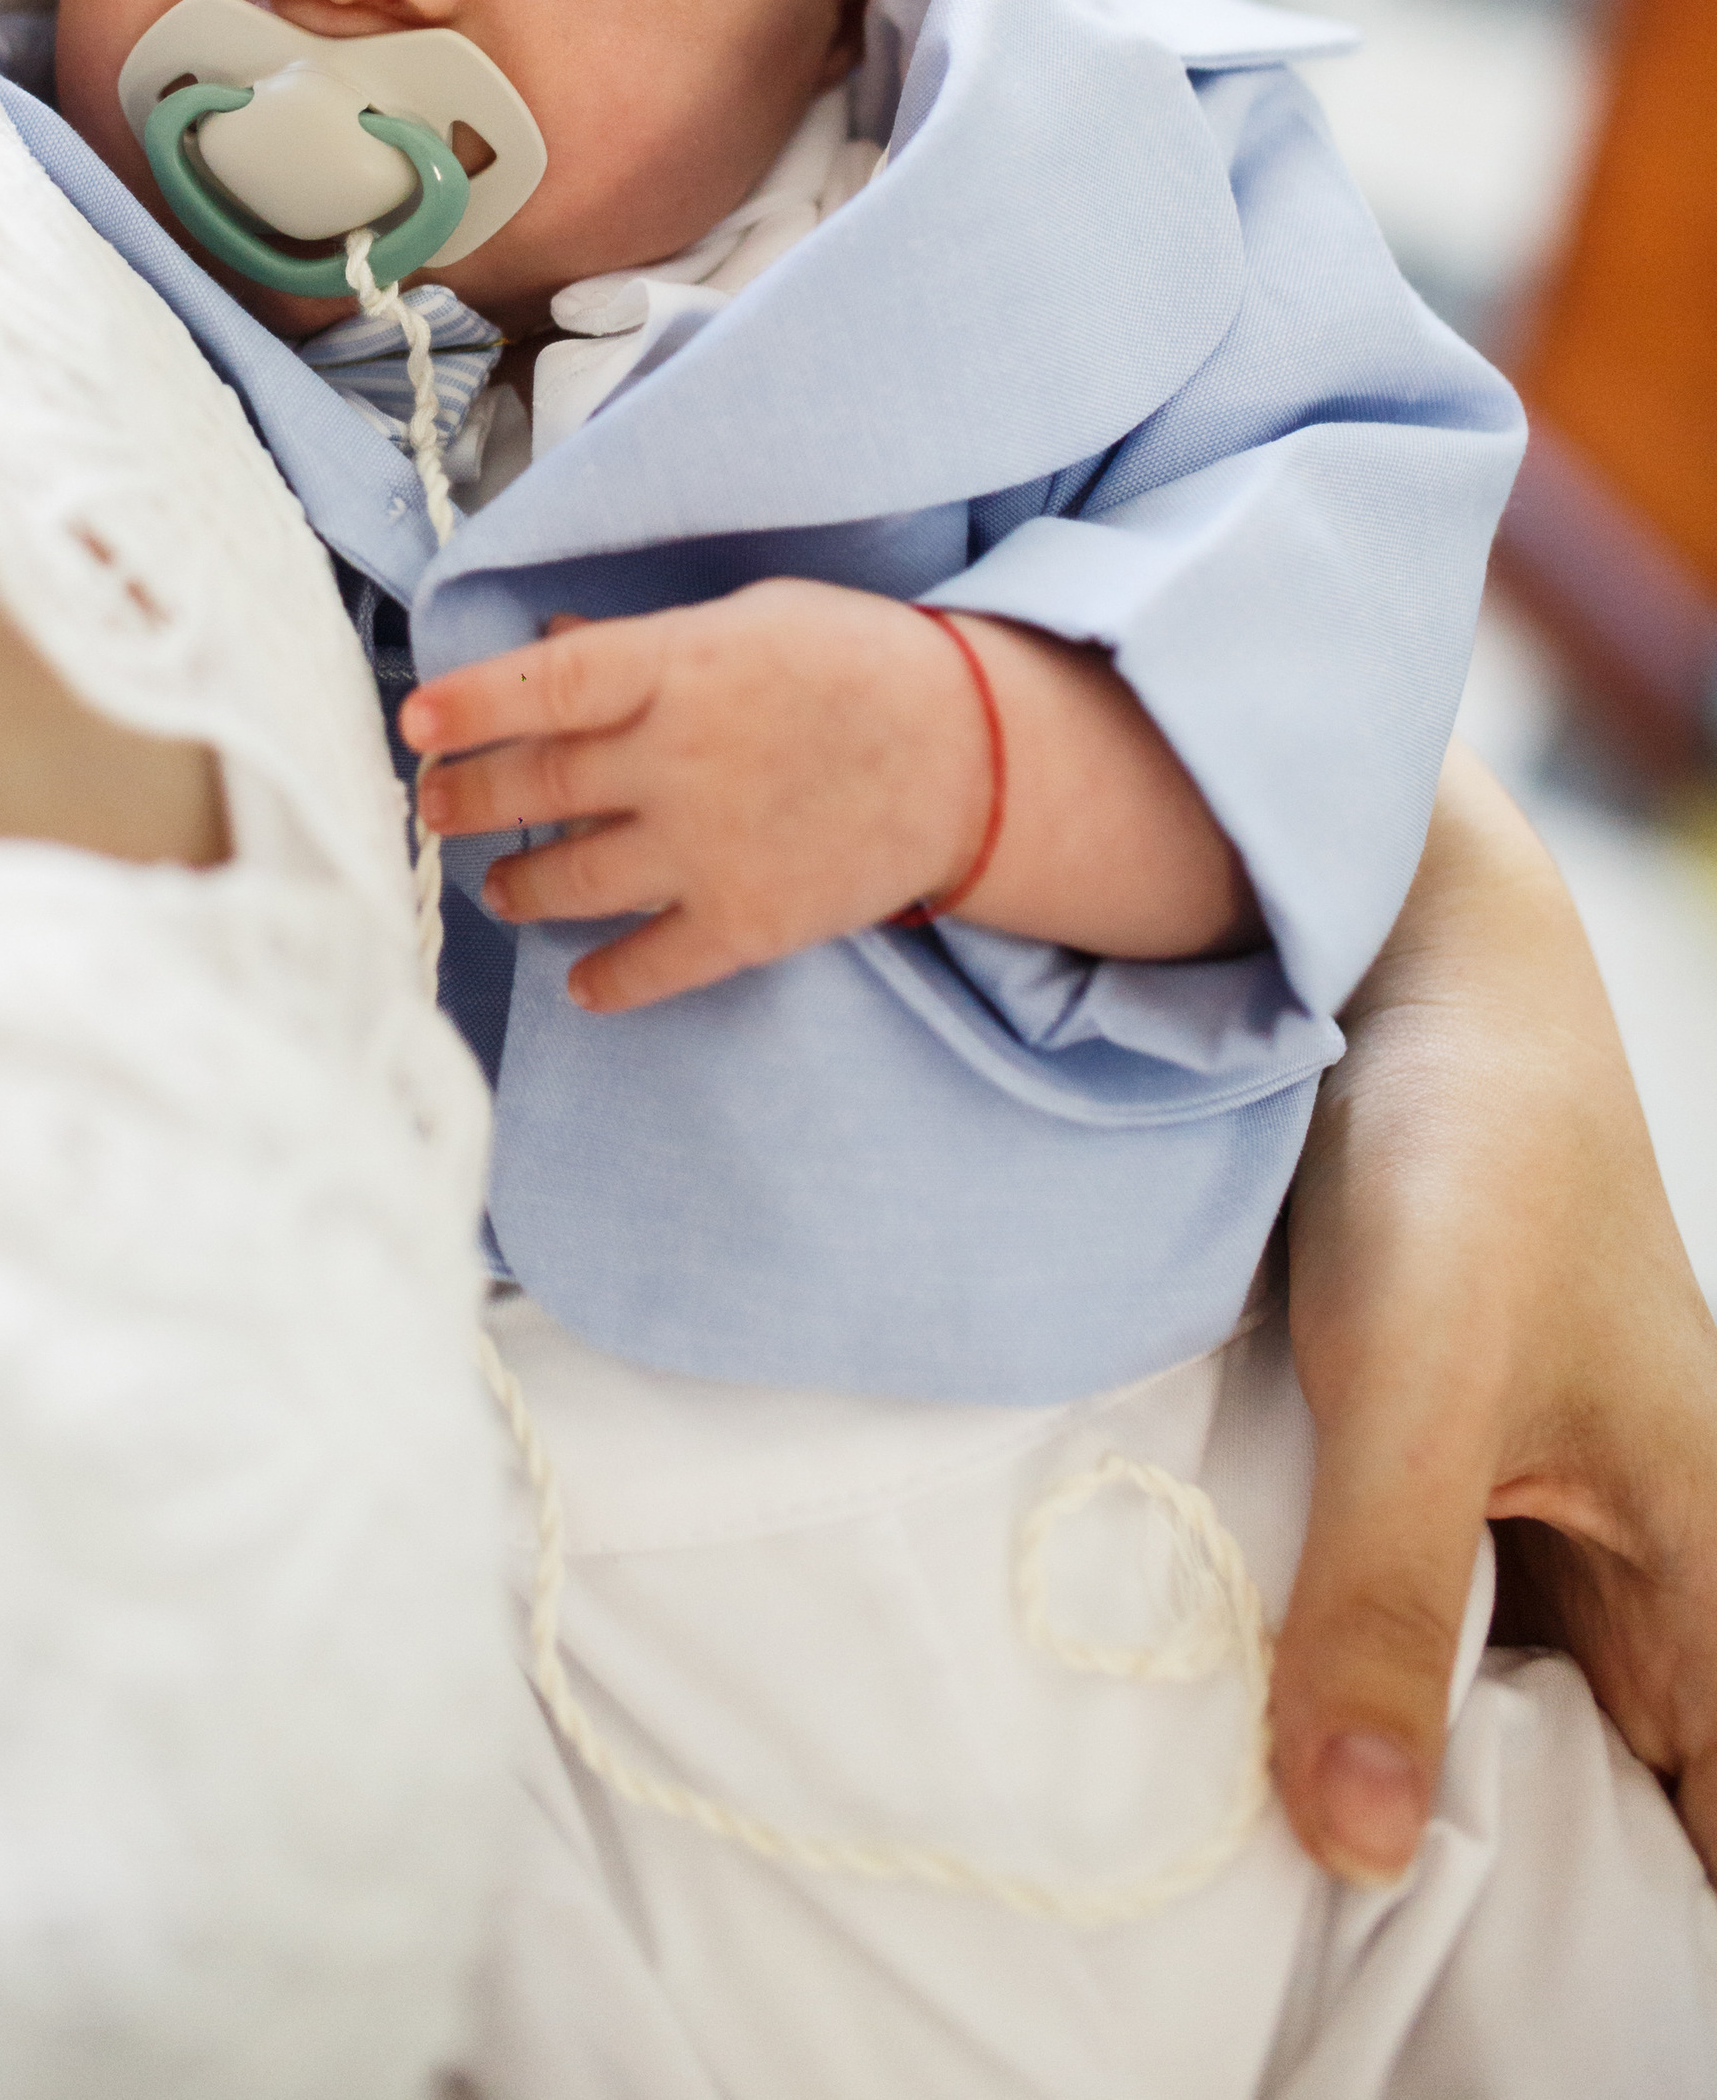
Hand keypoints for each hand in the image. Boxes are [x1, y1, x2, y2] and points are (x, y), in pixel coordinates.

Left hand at [400, 584, 985, 1012]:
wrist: (975, 758)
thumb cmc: (860, 663)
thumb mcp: (748, 618)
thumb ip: (641, 642)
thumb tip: (551, 641)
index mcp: (679, 666)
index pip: (542, 684)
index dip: (468, 705)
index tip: (415, 723)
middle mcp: (679, 761)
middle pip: (535, 787)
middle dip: (467, 800)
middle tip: (436, 805)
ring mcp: (709, 849)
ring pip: (570, 881)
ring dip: (516, 886)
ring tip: (499, 884)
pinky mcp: (745, 923)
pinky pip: (648, 967)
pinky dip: (605, 981)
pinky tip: (582, 981)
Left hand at [1273, 746, 1716, 1886]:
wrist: (1398, 951)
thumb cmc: (1457, 1150)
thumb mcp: (1411, 1389)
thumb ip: (1382, 1611)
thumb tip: (1357, 1851)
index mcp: (1702, 1550)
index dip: (1663, 1911)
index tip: (1554, 2000)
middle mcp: (1642, 1534)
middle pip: (1626, 1766)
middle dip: (1528, 1862)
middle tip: (1396, 1966)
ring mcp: (1537, 1484)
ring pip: (1509, 1686)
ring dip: (1429, 1760)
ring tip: (1316, 1858)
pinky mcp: (1436, 1431)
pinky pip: (1424, 1595)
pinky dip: (1365, 1659)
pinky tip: (1272, 1711)